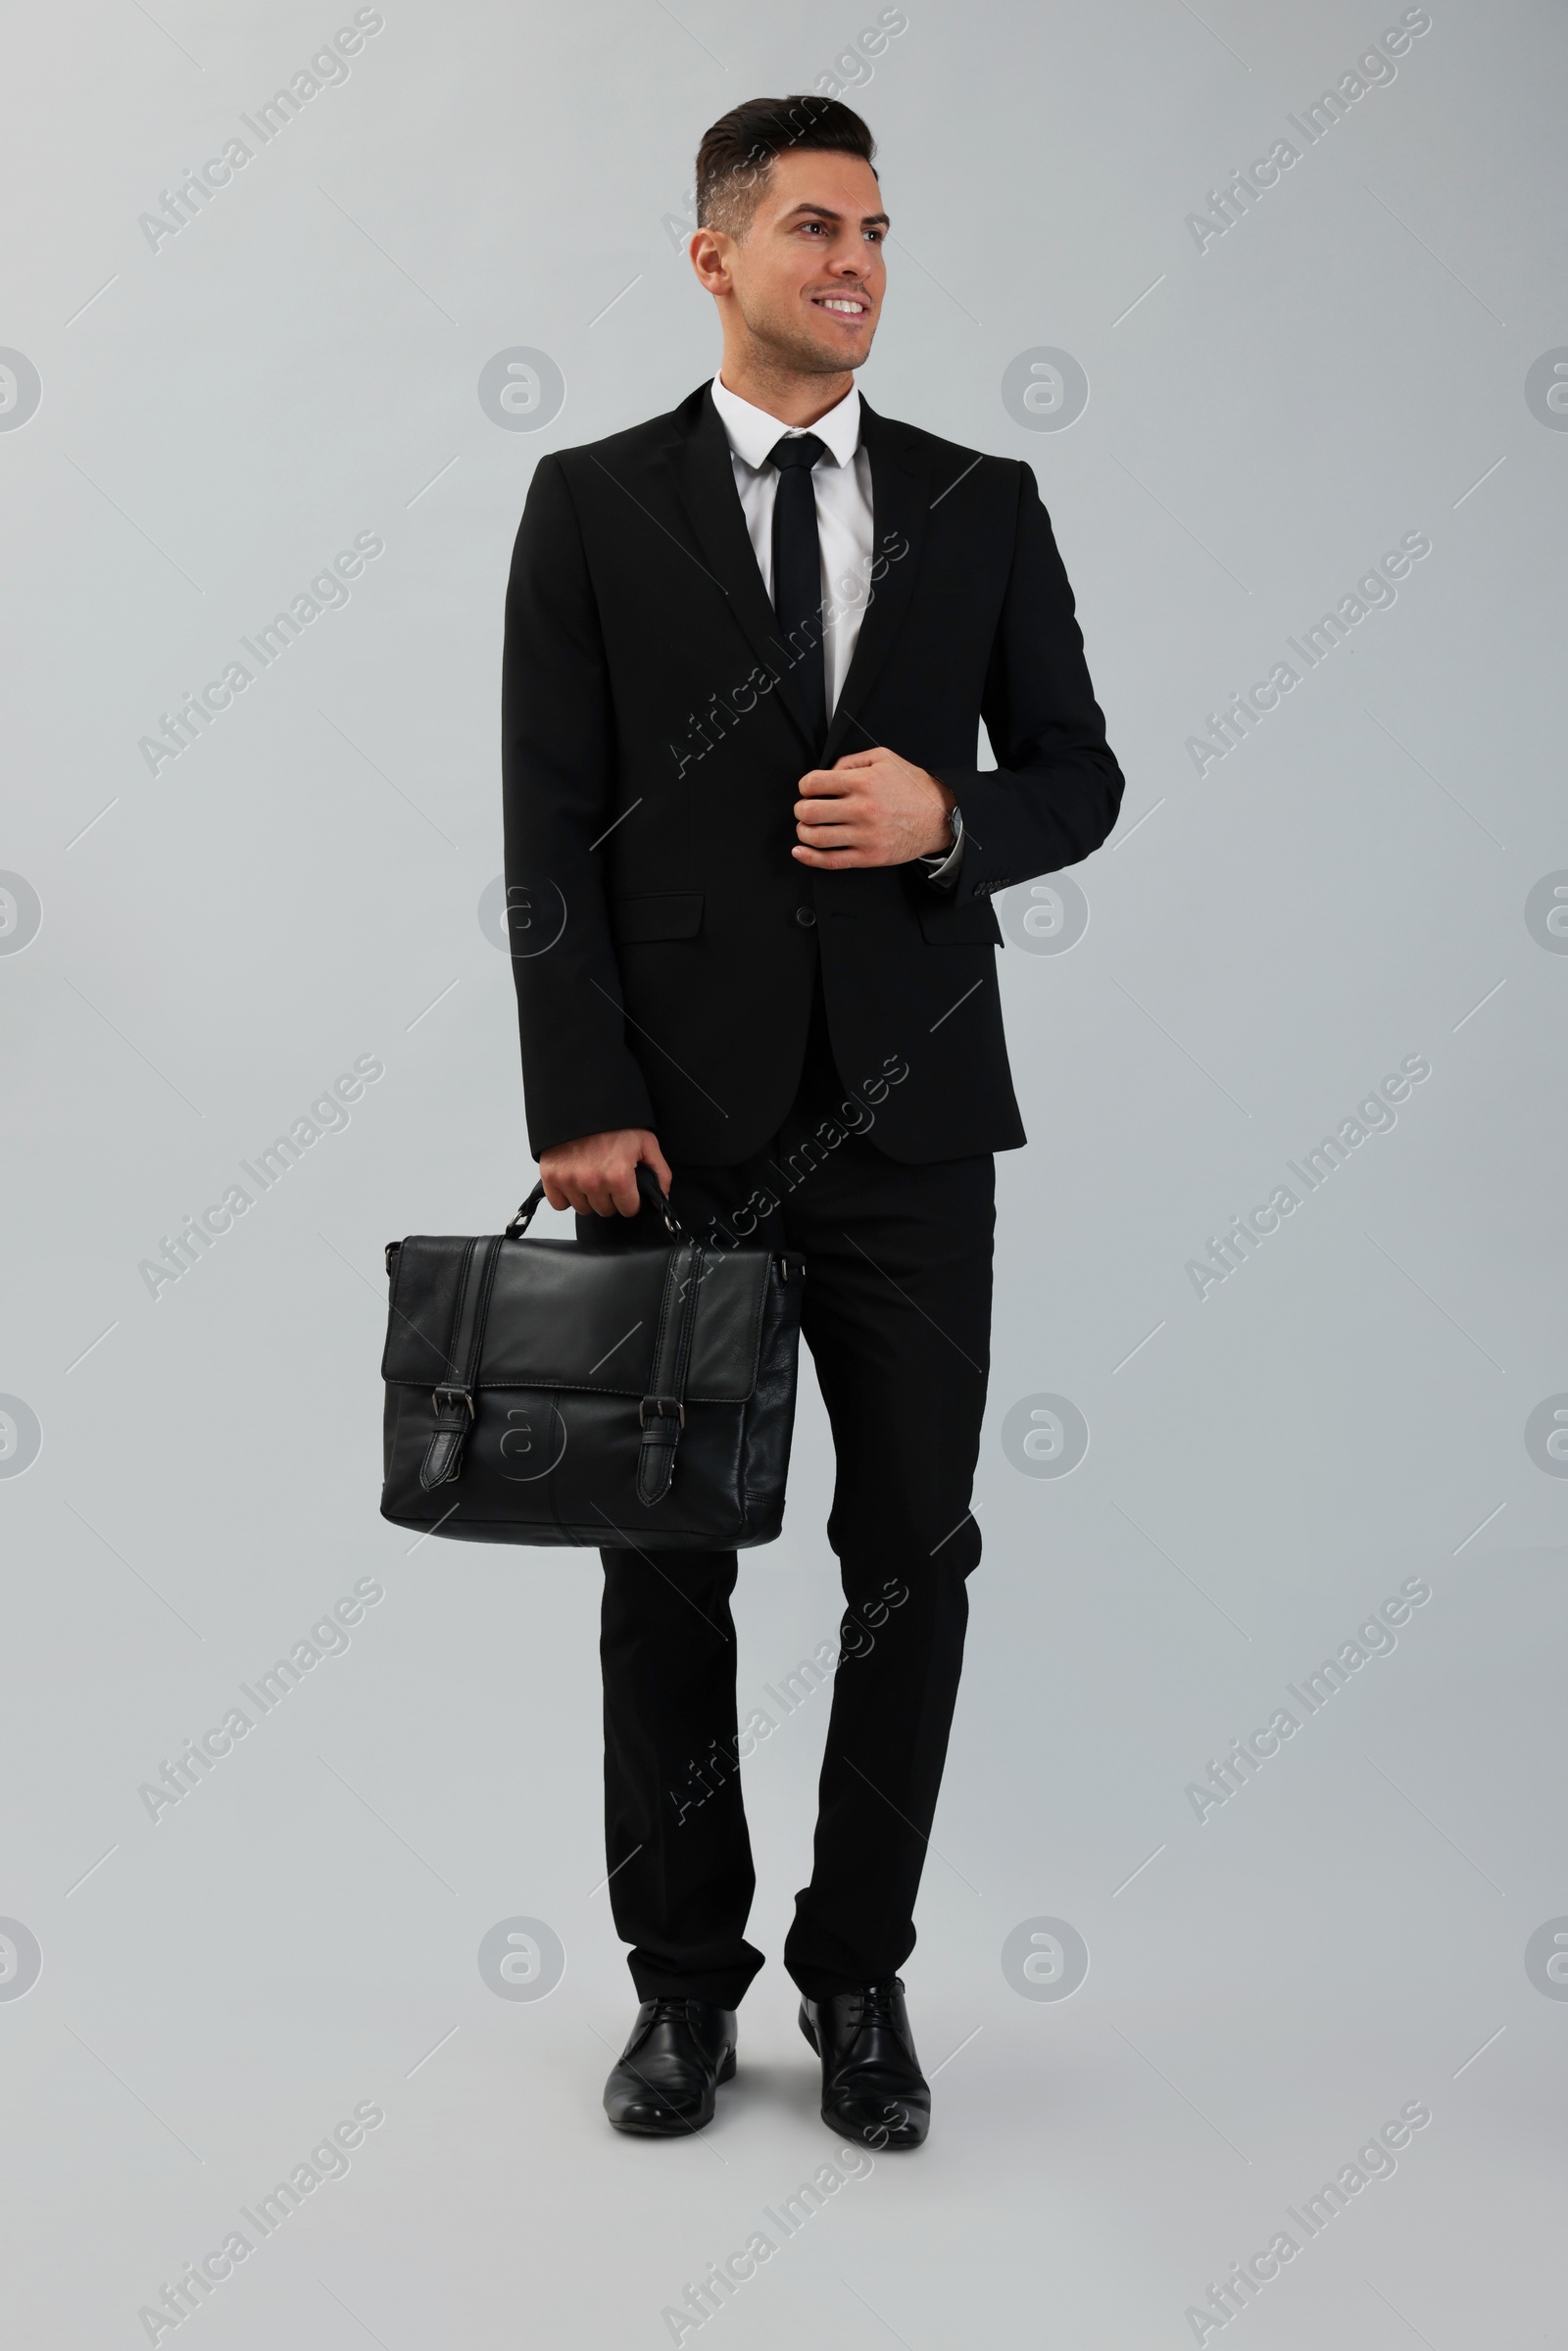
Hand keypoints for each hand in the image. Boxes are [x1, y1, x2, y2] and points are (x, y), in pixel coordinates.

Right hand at [538, 1127, 672, 1217]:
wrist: (581, 1101)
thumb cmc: (613, 1121)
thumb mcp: (645, 1142)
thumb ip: (659, 1172)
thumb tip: (661, 1198)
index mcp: (618, 1175)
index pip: (628, 1209)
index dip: (630, 1199)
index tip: (627, 1188)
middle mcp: (593, 1181)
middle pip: (606, 1210)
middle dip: (610, 1198)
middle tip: (609, 1177)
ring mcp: (569, 1180)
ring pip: (584, 1208)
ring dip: (589, 1197)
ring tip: (592, 1174)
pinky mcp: (550, 1176)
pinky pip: (559, 1204)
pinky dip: (565, 1196)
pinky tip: (574, 1179)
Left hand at [792, 745, 954, 868]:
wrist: (940, 817)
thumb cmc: (913, 788)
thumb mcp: (885, 759)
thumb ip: (851, 761)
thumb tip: (829, 773)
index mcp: (863, 782)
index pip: (814, 783)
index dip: (805, 786)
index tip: (808, 789)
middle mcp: (862, 809)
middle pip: (809, 812)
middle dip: (801, 809)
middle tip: (806, 809)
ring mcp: (865, 836)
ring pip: (815, 837)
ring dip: (803, 832)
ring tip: (807, 827)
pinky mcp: (868, 857)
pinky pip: (831, 861)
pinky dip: (809, 858)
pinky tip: (801, 852)